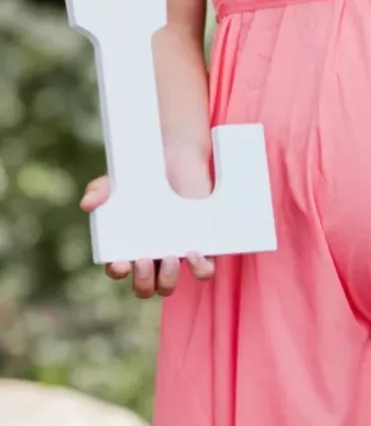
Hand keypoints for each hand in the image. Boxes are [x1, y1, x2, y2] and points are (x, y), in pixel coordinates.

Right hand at [80, 145, 216, 297]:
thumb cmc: (141, 177)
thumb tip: (88, 204)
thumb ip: (100, 190)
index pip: (117, 270)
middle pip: (144, 288)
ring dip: (168, 280)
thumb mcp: (118, 181)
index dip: (116, 272)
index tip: (120, 263)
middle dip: (143, 283)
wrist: (177, 162)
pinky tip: (194, 252)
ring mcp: (175, 253)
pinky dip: (200, 269)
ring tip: (170, 257)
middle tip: (144, 260)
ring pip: (168, 286)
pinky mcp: (200, 246)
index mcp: (127, 246)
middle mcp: (150, 256)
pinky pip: (203, 270)